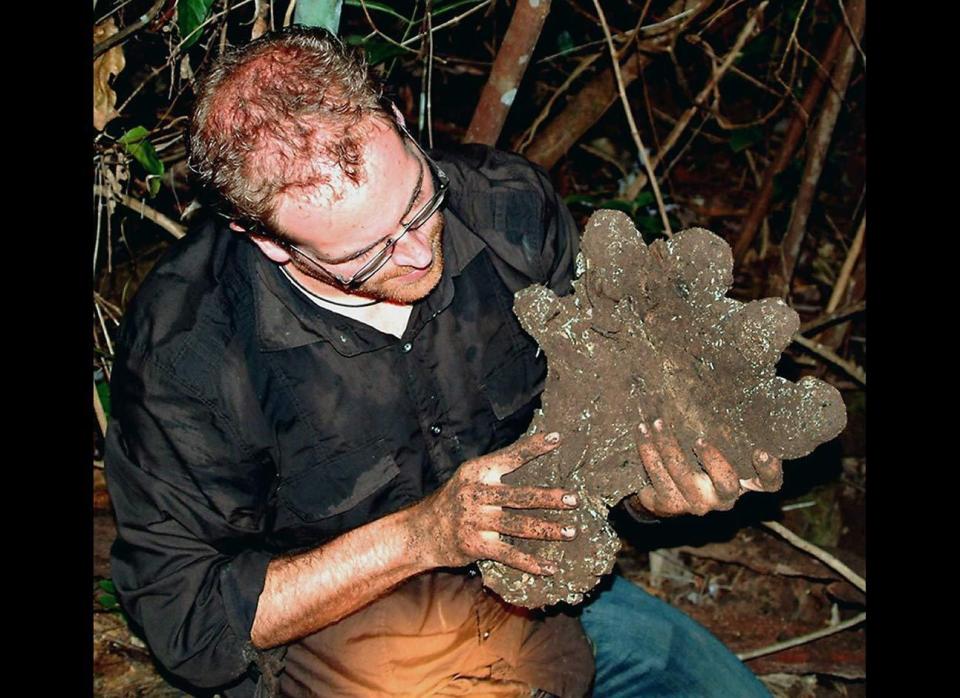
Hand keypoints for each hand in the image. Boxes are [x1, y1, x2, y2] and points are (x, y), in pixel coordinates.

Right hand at [414, 432, 579, 575]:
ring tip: (570, 531)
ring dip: (547, 530)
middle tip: (574, 499)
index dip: (533, 447)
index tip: (556, 438)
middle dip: (549, 498)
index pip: (510, 456)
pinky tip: (550, 567)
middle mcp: (476, 494)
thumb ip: (495, 471)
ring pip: (519, 526)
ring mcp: (475, 521)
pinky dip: (531, 563)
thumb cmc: (452, 501)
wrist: (421, 532)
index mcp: (477, 471)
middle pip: (520, 495)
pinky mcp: (475, 545)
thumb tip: (529, 455)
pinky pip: (509, 555)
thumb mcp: (468, 478)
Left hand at [626, 418, 782, 517]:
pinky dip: (648, 452)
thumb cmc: (700, 458)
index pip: (769, 483)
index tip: (761, 451)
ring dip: (668, 446)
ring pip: (682, 476)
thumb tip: (732, 378)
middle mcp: (724, 497)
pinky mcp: (670, 504)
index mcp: (744, 482)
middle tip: (699, 439)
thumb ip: (730, 428)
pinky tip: (642, 432)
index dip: (768, 471)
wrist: (664, 490)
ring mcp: (697, 503)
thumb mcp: (720, 444)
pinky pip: (657, 477)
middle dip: (712, 461)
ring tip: (657, 422)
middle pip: (726, 484)